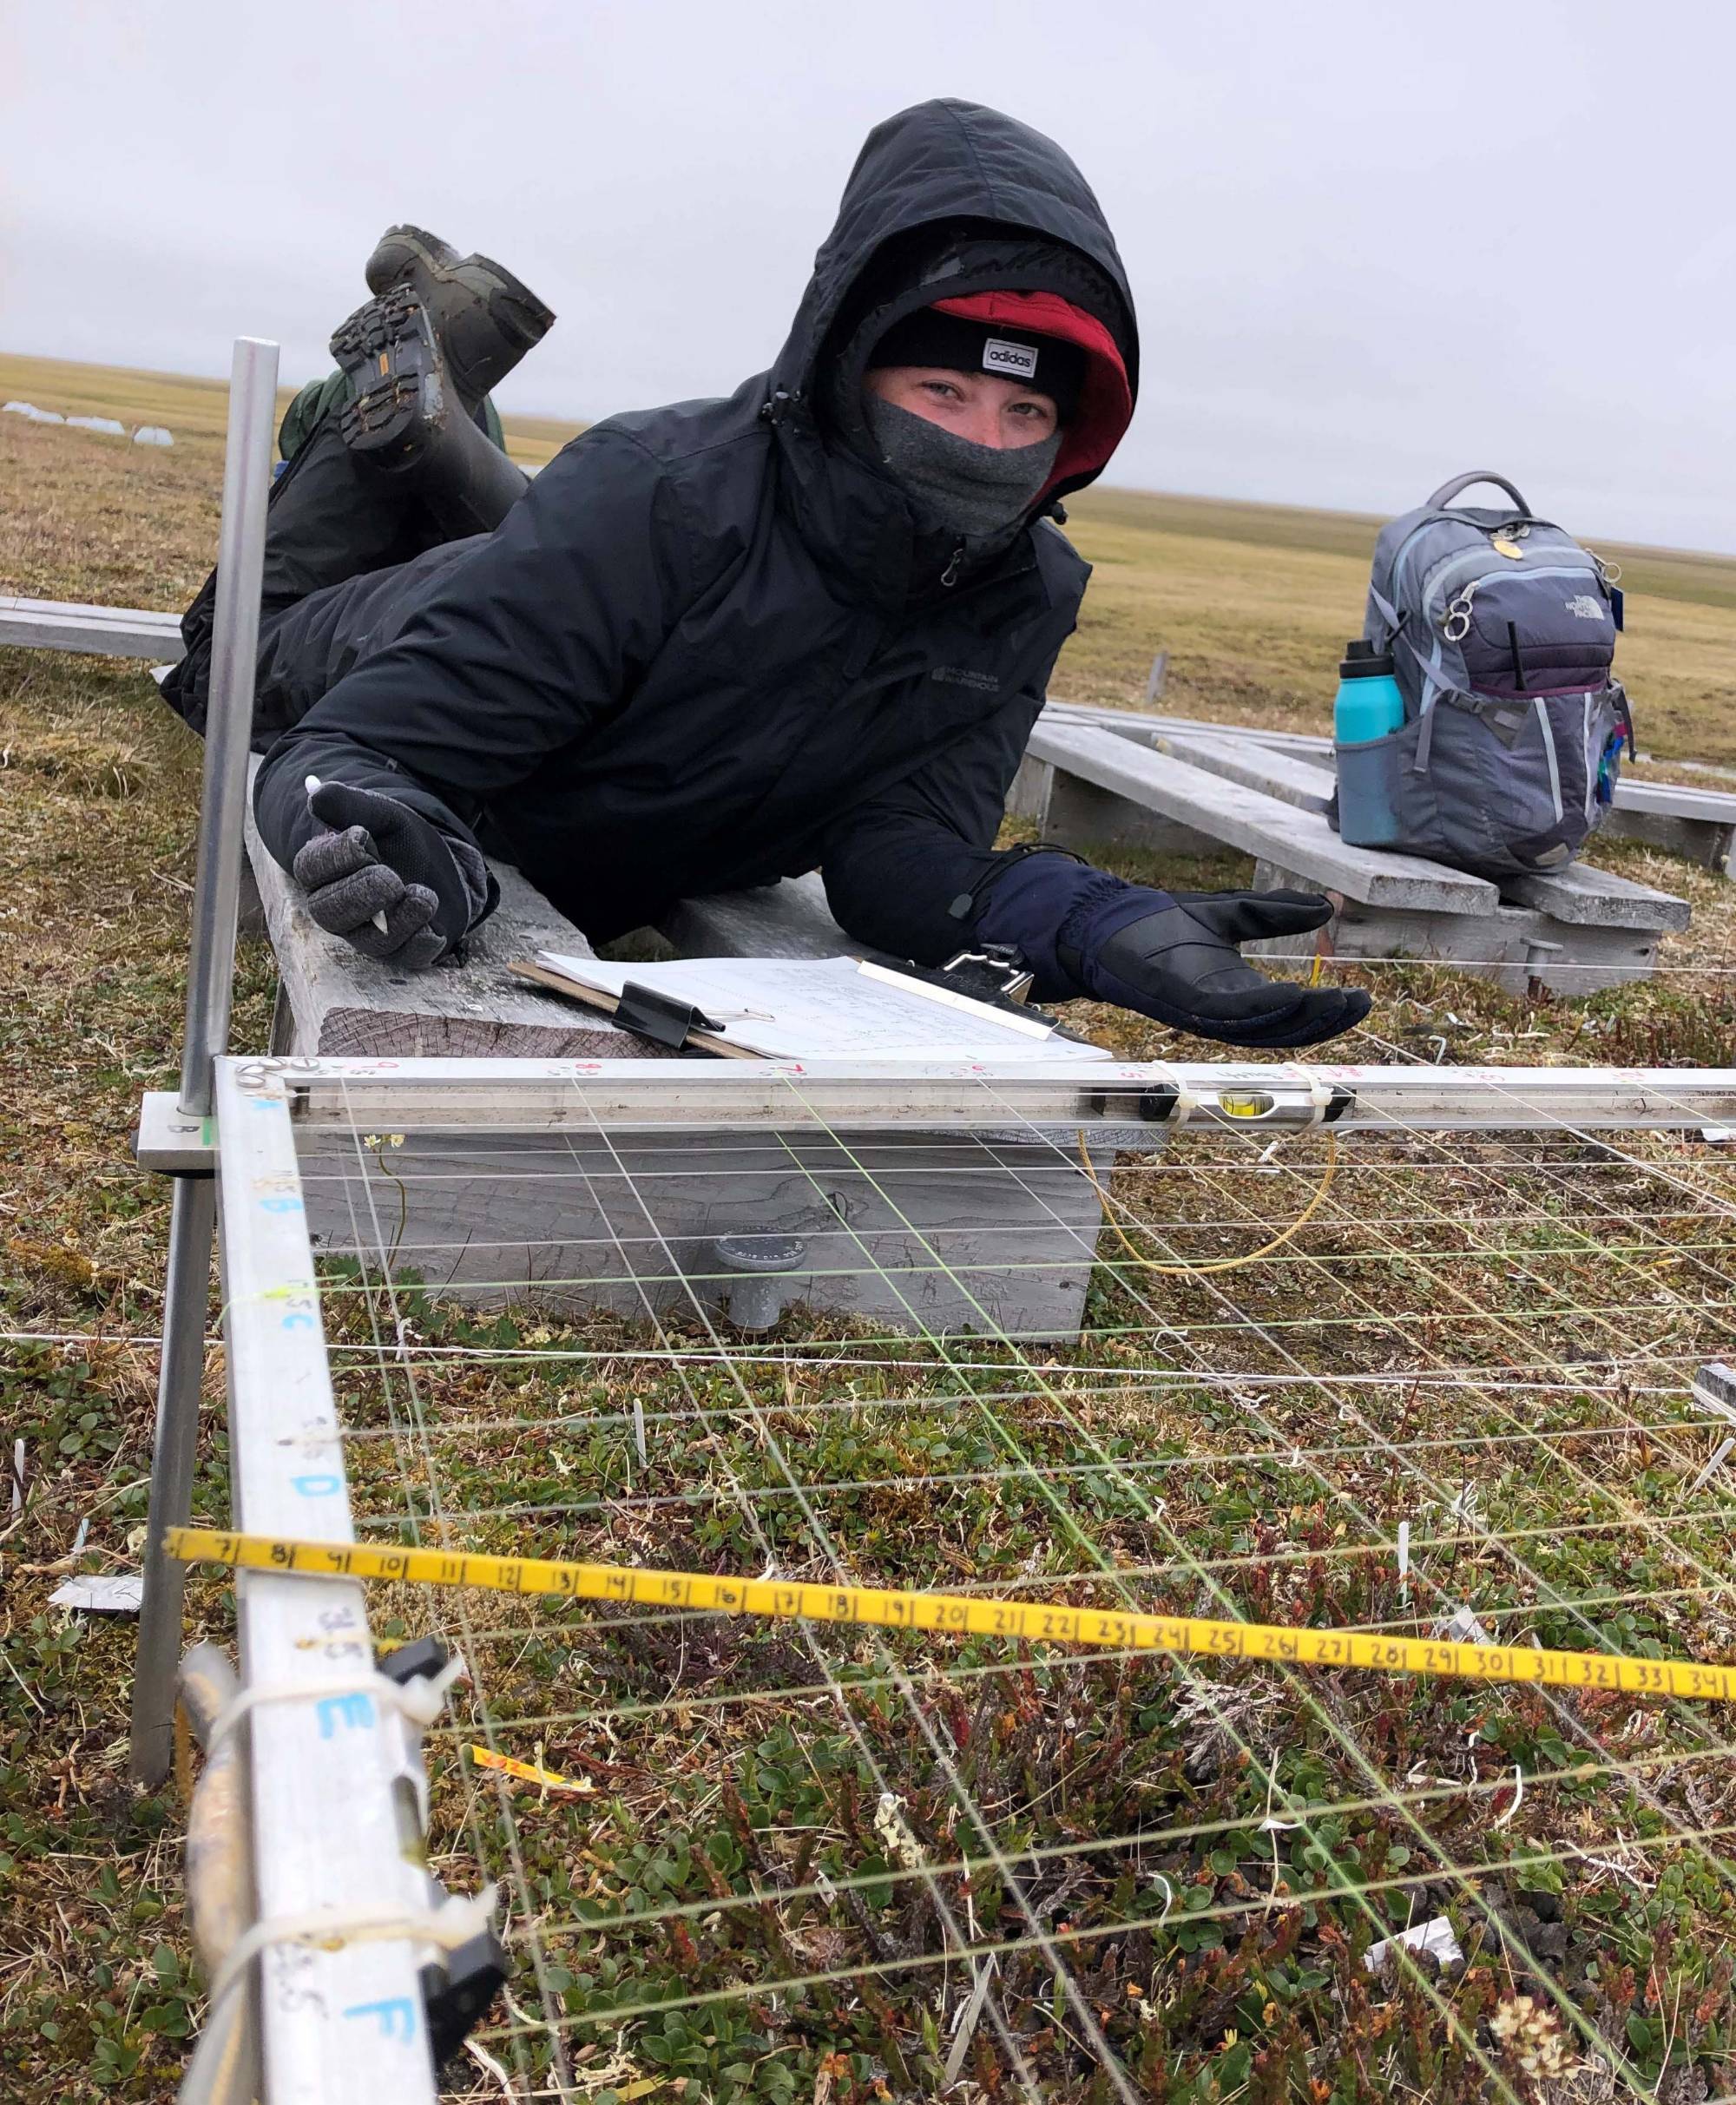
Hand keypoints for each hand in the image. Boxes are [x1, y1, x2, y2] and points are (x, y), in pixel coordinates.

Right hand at [291, 781, 483, 968]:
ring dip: (398, 919)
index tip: (362, 835)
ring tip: (423, 895)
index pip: (310, 869)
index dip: (334, 856)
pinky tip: (434, 926)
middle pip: (330, 913)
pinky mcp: (404, 948)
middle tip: (390, 876)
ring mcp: (371, 933)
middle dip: (361, 893)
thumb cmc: (400, 838)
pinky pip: (406, 957)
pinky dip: (421, 944)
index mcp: (325, 871)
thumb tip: (315, 793)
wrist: (441, 862)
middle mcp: (340, 907)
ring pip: (370, 941)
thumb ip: (350, 805)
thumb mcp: (381, 814)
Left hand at [1070, 888, 1369, 1047]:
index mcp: (1239, 993)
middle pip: (1285, 1029)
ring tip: (1337, 1003)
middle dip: (1325, 1020)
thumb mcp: (1232, 912)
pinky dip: (1261, 1008)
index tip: (1362, 997)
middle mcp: (1226, 1010)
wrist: (1109, 922)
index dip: (1327, 1010)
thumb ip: (1276, 913)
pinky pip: (1228, 1014)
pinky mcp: (1182, 1002)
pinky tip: (1291, 994)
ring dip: (1303, 1018)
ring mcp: (1204, 1010)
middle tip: (1359, 1004)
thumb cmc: (1162, 925)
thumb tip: (1328, 904)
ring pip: (1262, 1029)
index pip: (1291, 1013)